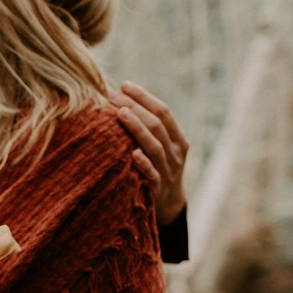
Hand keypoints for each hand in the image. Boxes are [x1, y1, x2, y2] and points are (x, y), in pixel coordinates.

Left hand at [109, 81, 188, 227]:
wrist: (168, 208)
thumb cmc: (157, 170)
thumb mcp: (160, 148)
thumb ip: (149, 130)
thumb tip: (119, 102)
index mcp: (178, 139)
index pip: (163, 112)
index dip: (144, 97)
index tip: (124, 84)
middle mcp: (176, 153)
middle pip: (157, 125)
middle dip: (136, 107)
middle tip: (114, 96)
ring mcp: (168, 171)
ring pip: (155, 146)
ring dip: (137, 128)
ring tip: (121, 113)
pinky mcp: (158, 190)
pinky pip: (152, 175)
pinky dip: (143, 164)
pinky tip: (132, 153)